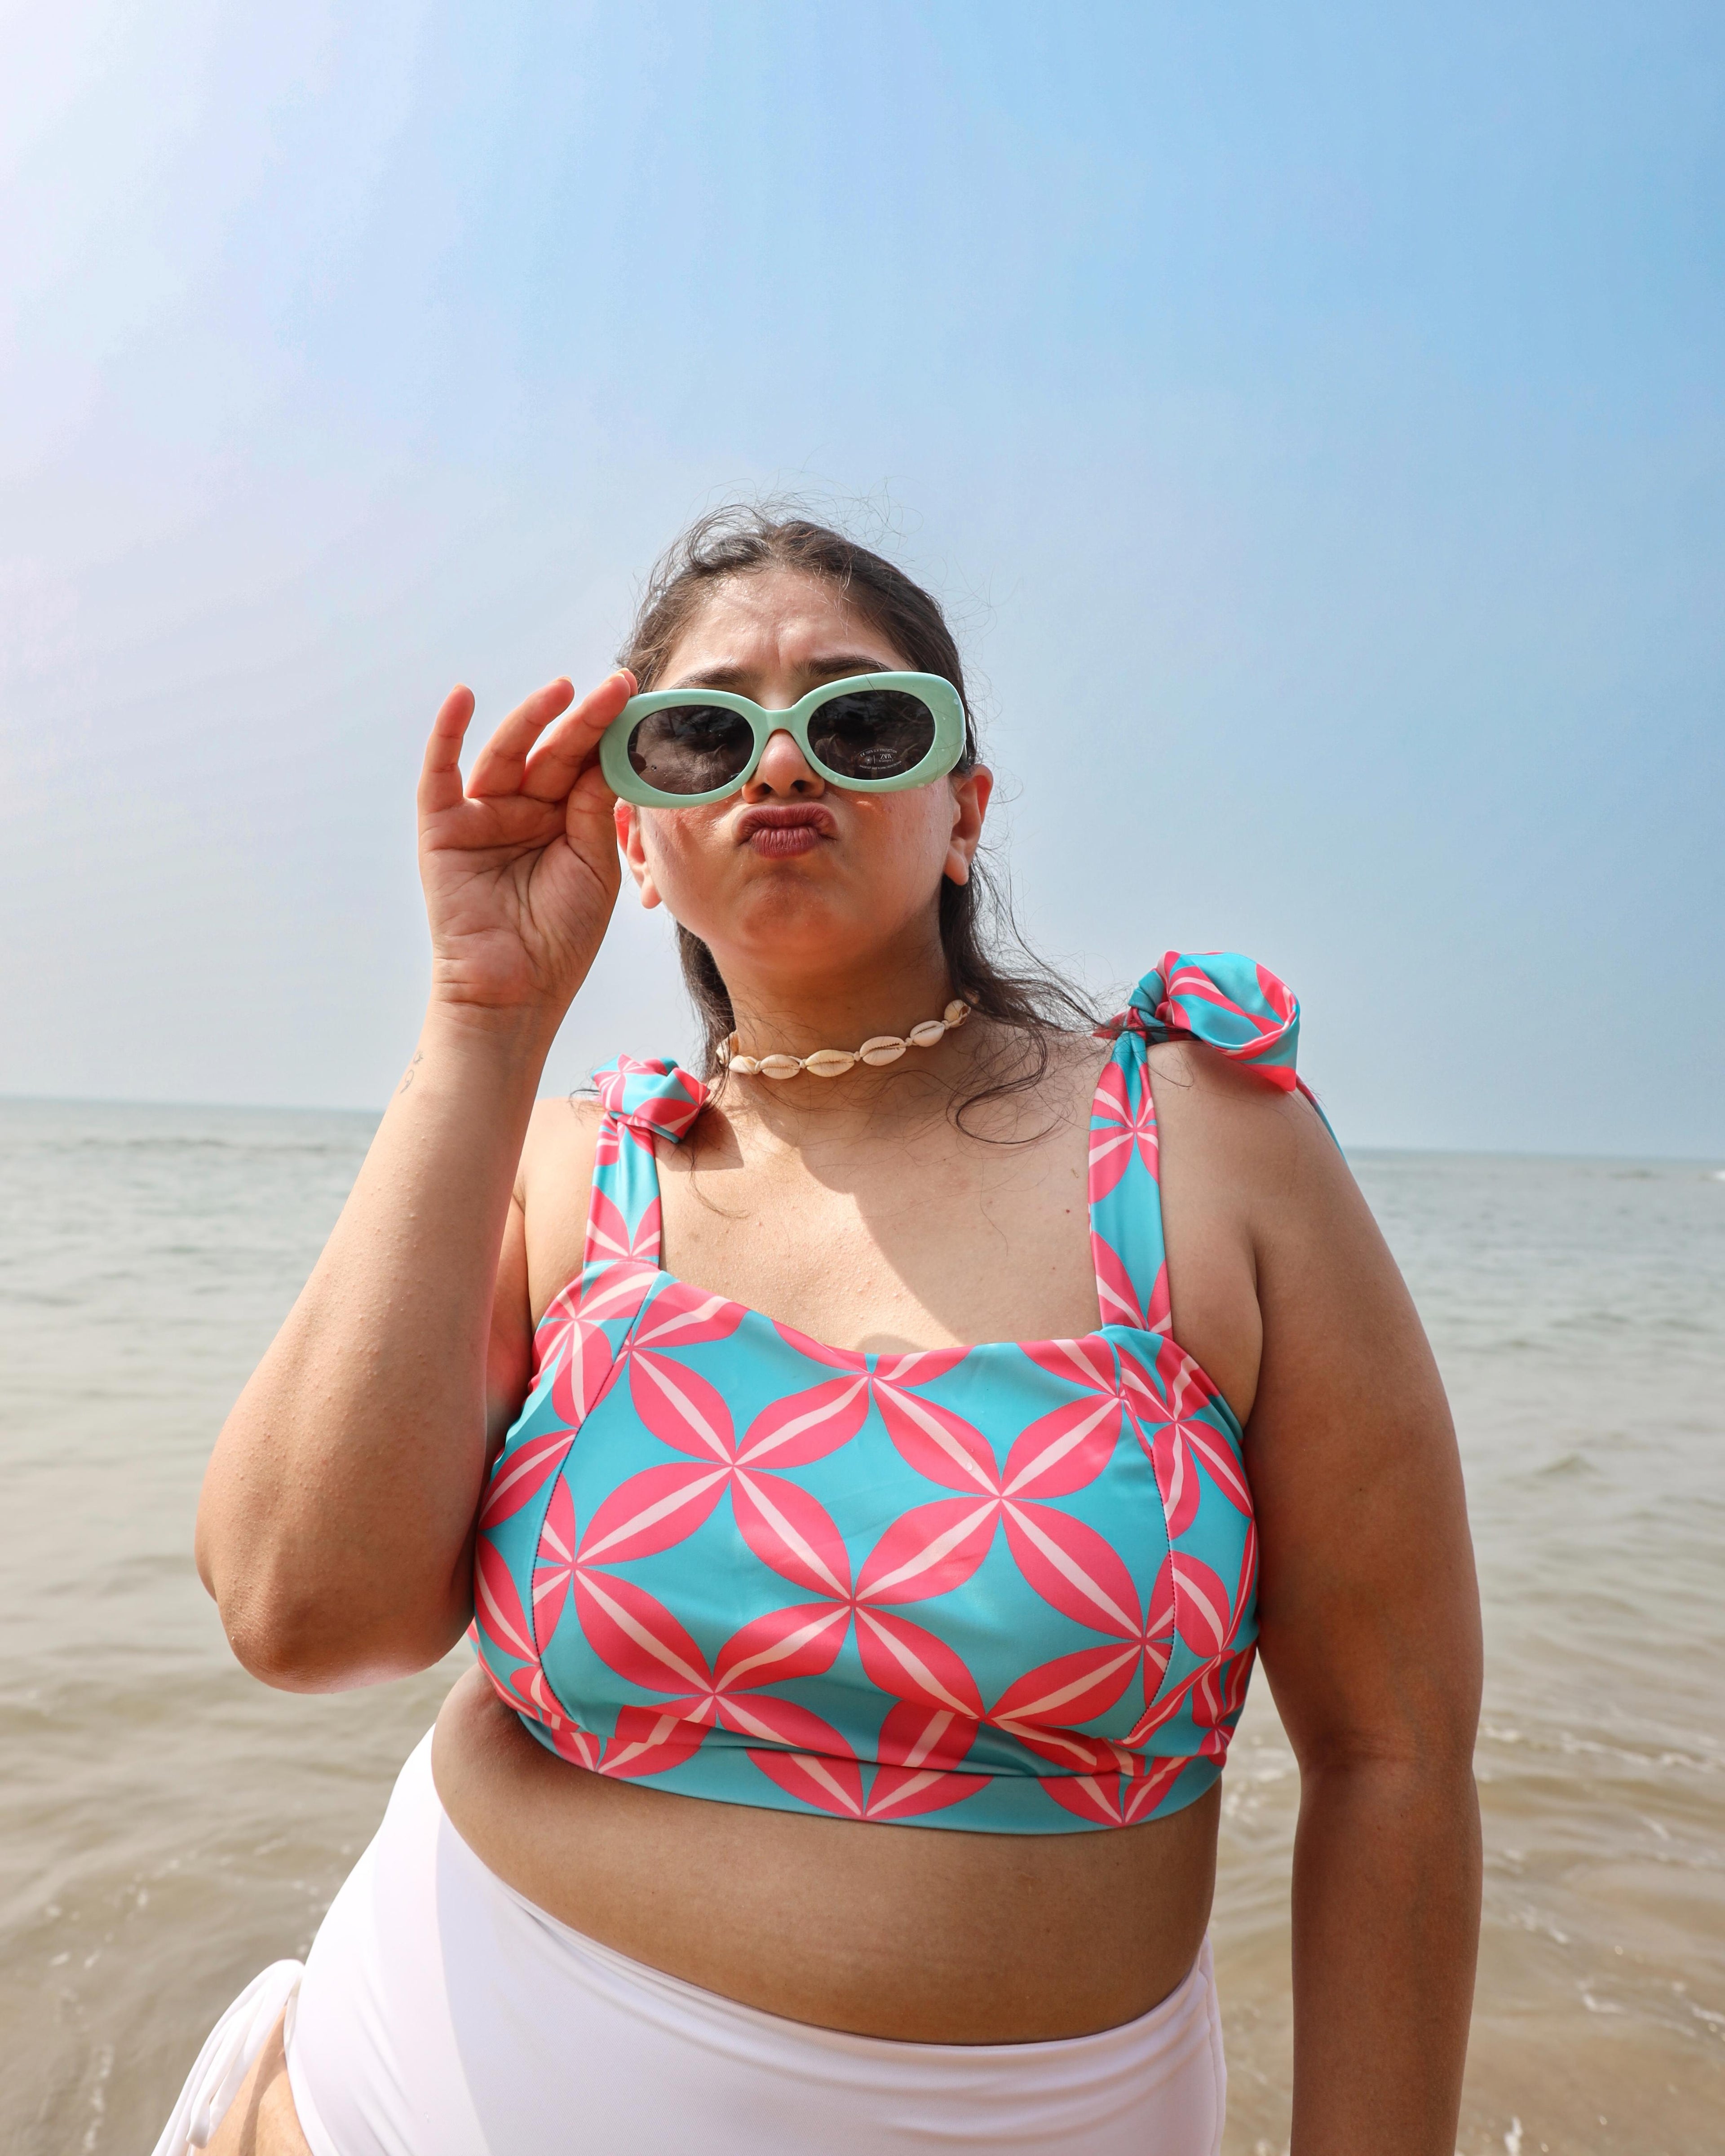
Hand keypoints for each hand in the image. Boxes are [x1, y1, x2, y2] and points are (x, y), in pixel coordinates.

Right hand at [416, 670, 635, 1022]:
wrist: (516, 992)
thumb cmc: (561, 938)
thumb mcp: (593, 866)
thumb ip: (594, 809)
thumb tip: (604, 751)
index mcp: (563, 821)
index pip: (587, 766)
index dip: (610, 734)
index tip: (641, 701)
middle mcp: (523, 811)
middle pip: (553, 753)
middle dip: (585, 719)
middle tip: (618, 685)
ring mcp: (481, 816)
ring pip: (507, 754)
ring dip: (532, 718)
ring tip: (564, 689)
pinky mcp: (443, 828)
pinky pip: (441, 774)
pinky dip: (446, 734)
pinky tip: (462, 697)